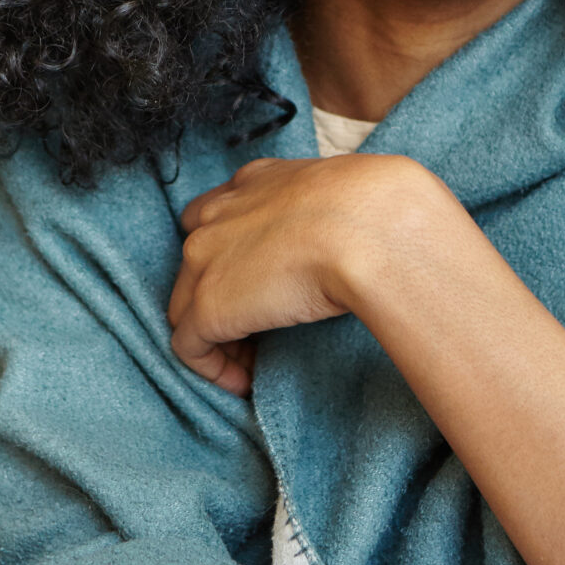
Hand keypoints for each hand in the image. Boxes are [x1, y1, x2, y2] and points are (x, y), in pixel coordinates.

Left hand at [170, 153, 465, 395]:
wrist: (369, 228)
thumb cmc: (378, 210)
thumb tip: (362, 233)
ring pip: (187, 307)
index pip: (221, 219)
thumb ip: (334, 209)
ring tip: (253, 363)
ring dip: (217, 336)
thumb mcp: (350, 193)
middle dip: (221, 299)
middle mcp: (217, 215)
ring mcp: (203, 260)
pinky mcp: (207, 307)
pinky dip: (213, 369)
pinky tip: (246, 383)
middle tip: (258, 332)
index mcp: (254, 181)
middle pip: (196, 265)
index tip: (264, 285)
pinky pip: (190, 347)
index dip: (235, 257)